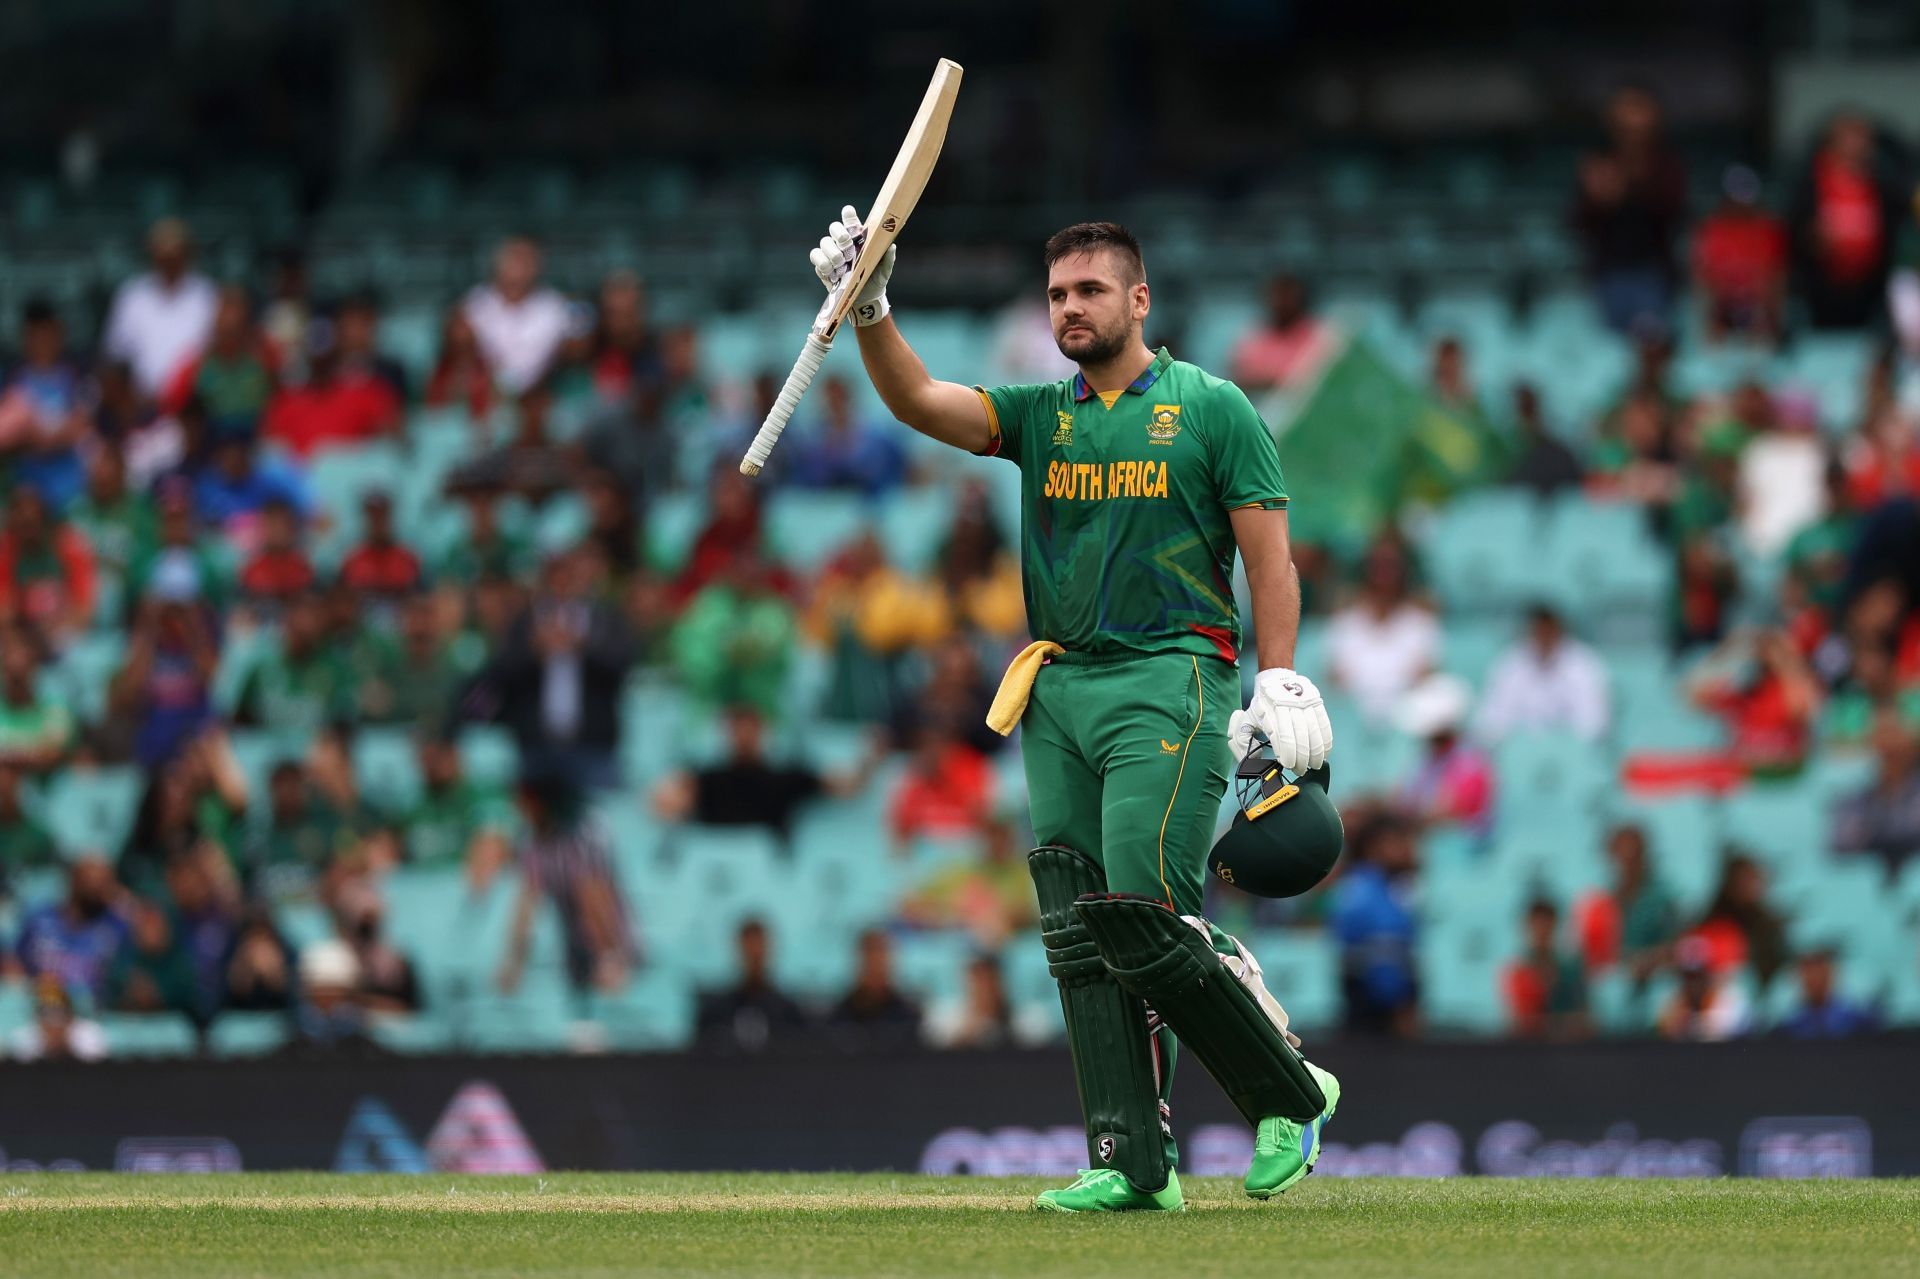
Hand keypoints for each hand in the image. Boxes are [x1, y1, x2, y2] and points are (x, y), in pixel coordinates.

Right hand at [807, 204, 893, 325]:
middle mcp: (843, 243)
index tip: (849, 212)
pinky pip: (816, 257)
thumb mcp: (884, 270)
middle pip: (834, 227)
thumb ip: (888, 258)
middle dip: (839, 234)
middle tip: (847, 246)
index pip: (851, 221)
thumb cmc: (875, 279)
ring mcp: (831, 254)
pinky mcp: (822, 267)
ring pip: (824, 242)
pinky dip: (823, 263)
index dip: (848, 215)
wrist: (865, 300)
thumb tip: (891, 246)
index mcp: (858, 238)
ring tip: (841, 264)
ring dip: (832, 252)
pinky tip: (832, 273)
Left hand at [1228, 668, 1332, 773]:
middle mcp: (1288, 707)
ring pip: (1314, 733)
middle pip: (1300, 738)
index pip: (1281, 737)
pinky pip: (1324, 725)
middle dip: (1301, 759)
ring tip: (1313, 765)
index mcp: (1269, 713)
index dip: (1287, 754)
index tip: (1287, 765)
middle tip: (1300, 770)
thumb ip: (1242, 741)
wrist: (1277, 679)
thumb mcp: (1245, 719)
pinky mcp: (1316, 702)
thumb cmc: (1261, 706)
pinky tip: (1323, 754)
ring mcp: (1304, 704)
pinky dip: (1325, 742)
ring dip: (1315, 753)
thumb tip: (1254, 757)